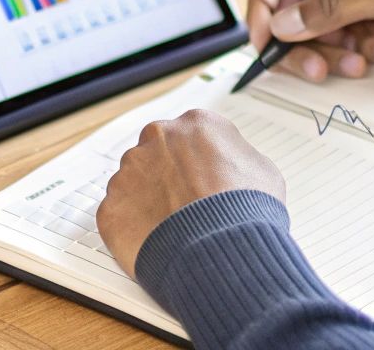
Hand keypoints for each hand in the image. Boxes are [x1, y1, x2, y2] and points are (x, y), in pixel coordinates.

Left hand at [97, 109, 284, 276]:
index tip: (200, 180)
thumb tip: (228, 164)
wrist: (222, 250)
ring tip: (171, 229)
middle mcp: (157, 138)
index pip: (189, 136)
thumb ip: (236, 157)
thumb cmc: (248, 212)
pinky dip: (132, 229)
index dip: (197, 162)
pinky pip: (118, 215)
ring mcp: (129, 172)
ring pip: (132, 182)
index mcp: (195, 124)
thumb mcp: (262, 170)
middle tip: (183, 206)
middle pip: (156, 153)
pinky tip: (155, 242)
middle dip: (166, 176)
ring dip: (146, 201)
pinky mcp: (111, 206)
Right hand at [247, 0, 373, 80]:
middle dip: (298, 41)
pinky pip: (344, 48)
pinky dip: (355, 57)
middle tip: (315, 67)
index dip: (263, 4)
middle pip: (291, 9)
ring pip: (316, 35)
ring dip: (331, 53)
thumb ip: (333, 9)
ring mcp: (362, 6)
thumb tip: (283, 22)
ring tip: (362, 61)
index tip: (266, 39)